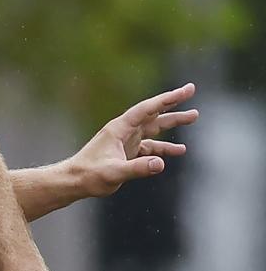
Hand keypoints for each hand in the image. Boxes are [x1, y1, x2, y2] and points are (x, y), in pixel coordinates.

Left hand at [71, 83, 198, 197]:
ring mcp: (127, 140)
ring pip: (154, 127)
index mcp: (120, 128)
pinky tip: (179, 150)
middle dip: (173, 102)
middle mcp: (124, 130)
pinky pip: (151, 146)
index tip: (185, 91)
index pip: (147, 109)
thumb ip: (137, 168)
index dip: (167, 99)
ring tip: (194, 116)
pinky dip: (165, 146)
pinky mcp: (128, 152)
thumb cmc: (90, 174)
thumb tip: (161, 163)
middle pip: (153, 113)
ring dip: (173, 121)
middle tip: (191, 90)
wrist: (76, 181)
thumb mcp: (114, 172)